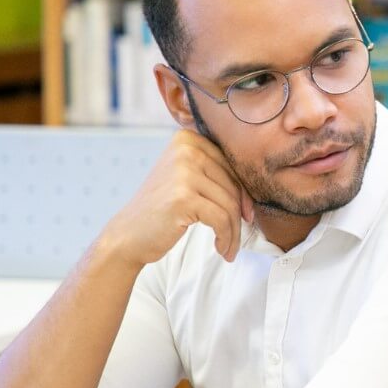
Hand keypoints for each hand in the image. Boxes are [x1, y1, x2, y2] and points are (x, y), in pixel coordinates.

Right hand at [99, 129, 254, 265]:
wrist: (128, 235)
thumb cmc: (162, 211)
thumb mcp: (187, 179)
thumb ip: (215, 173)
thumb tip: (258, 186)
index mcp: (188, 138)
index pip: (232, 166)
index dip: (244, 194)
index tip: (246, 216)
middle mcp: (186, 148)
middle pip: (233, 185)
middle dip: (240, 215)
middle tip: (237, 237)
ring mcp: (183, 171)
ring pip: (230, 204)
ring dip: (234, 231)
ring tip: (229, 247)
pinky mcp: (183, 196)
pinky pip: (222, 219)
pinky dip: (227, 238)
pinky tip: (222, 250)